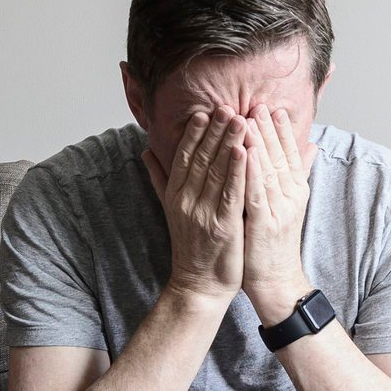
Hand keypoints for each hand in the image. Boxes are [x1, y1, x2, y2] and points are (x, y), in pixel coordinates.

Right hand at [142, 107, 249, 305]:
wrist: (198, 285)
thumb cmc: (190, 246)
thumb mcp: (171, 209)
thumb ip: (159, 178)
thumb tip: (145, 151)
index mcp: (176, 195)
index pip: (185, 157)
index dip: (194, 134)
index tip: (204, 112)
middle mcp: (187, 201)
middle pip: (202, 159)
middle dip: (214, 131)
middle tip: (226, 106)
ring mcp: (204, 214)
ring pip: (217, 172)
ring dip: (229, 143)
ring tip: (240, 119)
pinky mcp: (224, 226)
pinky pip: (231, 193)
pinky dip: (239, 171)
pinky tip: (245, 152)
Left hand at [241, 103, 319, 323]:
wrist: (276, 281)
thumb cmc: (274, 242)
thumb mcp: (288, 204)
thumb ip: (297, 173)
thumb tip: (311, 145)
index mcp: (296, 190)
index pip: (290, 153)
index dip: (280, 130)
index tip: (272, 107)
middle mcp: (292, 196)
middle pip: (280, 156)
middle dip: (267, 129)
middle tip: (257, 104)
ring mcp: (280, 209)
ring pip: (268, 170)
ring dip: (258, 143)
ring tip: (247, 119)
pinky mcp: (266, 223)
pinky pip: (257, 192)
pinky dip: (251, 171)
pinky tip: (244, 152)